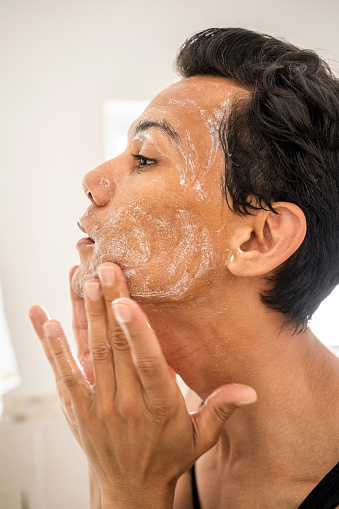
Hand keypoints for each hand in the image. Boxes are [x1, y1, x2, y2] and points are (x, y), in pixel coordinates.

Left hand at [29, 263, 256, 508]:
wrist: (130, 490)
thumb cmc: (169, 456)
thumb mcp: (201, 438)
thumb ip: (221, 409)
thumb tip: (251, 390)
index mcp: (160, 405)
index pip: (148, 363)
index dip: (136, 331)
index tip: (124, 302)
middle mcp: (127, 404)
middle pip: (117, 348)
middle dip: (110, 305)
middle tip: (105, 268)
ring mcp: (98, 406)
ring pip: (91, 354)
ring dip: (86, 316)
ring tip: (84, 281)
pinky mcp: (78, 409)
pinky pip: (65, 373)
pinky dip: (54, 347)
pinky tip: (46, 321)